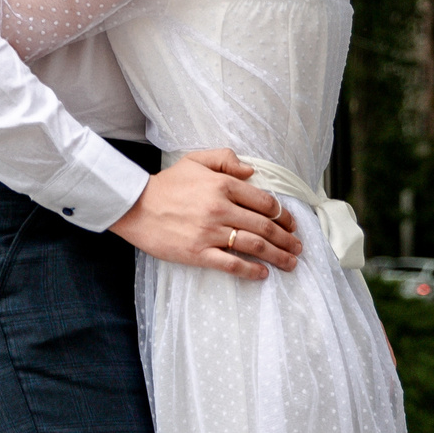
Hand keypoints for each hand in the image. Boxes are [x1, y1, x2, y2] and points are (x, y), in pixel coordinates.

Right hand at [108, 149, 302, 278]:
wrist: (134, 206)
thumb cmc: (166, 184)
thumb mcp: (194, 160)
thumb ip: (225, 159)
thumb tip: (251, 171)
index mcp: (222, 185)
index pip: (264, 202)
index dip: (283, 215)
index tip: (291, 224)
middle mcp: (220, 208)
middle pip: (264, 226)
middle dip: (287, 238)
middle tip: (298, 246)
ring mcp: (210, 233)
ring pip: (254, 246)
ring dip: (278, 255)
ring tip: (291, 262)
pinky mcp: (198, 253)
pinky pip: (232, 264)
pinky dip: (251, 270)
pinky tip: (263, 273)